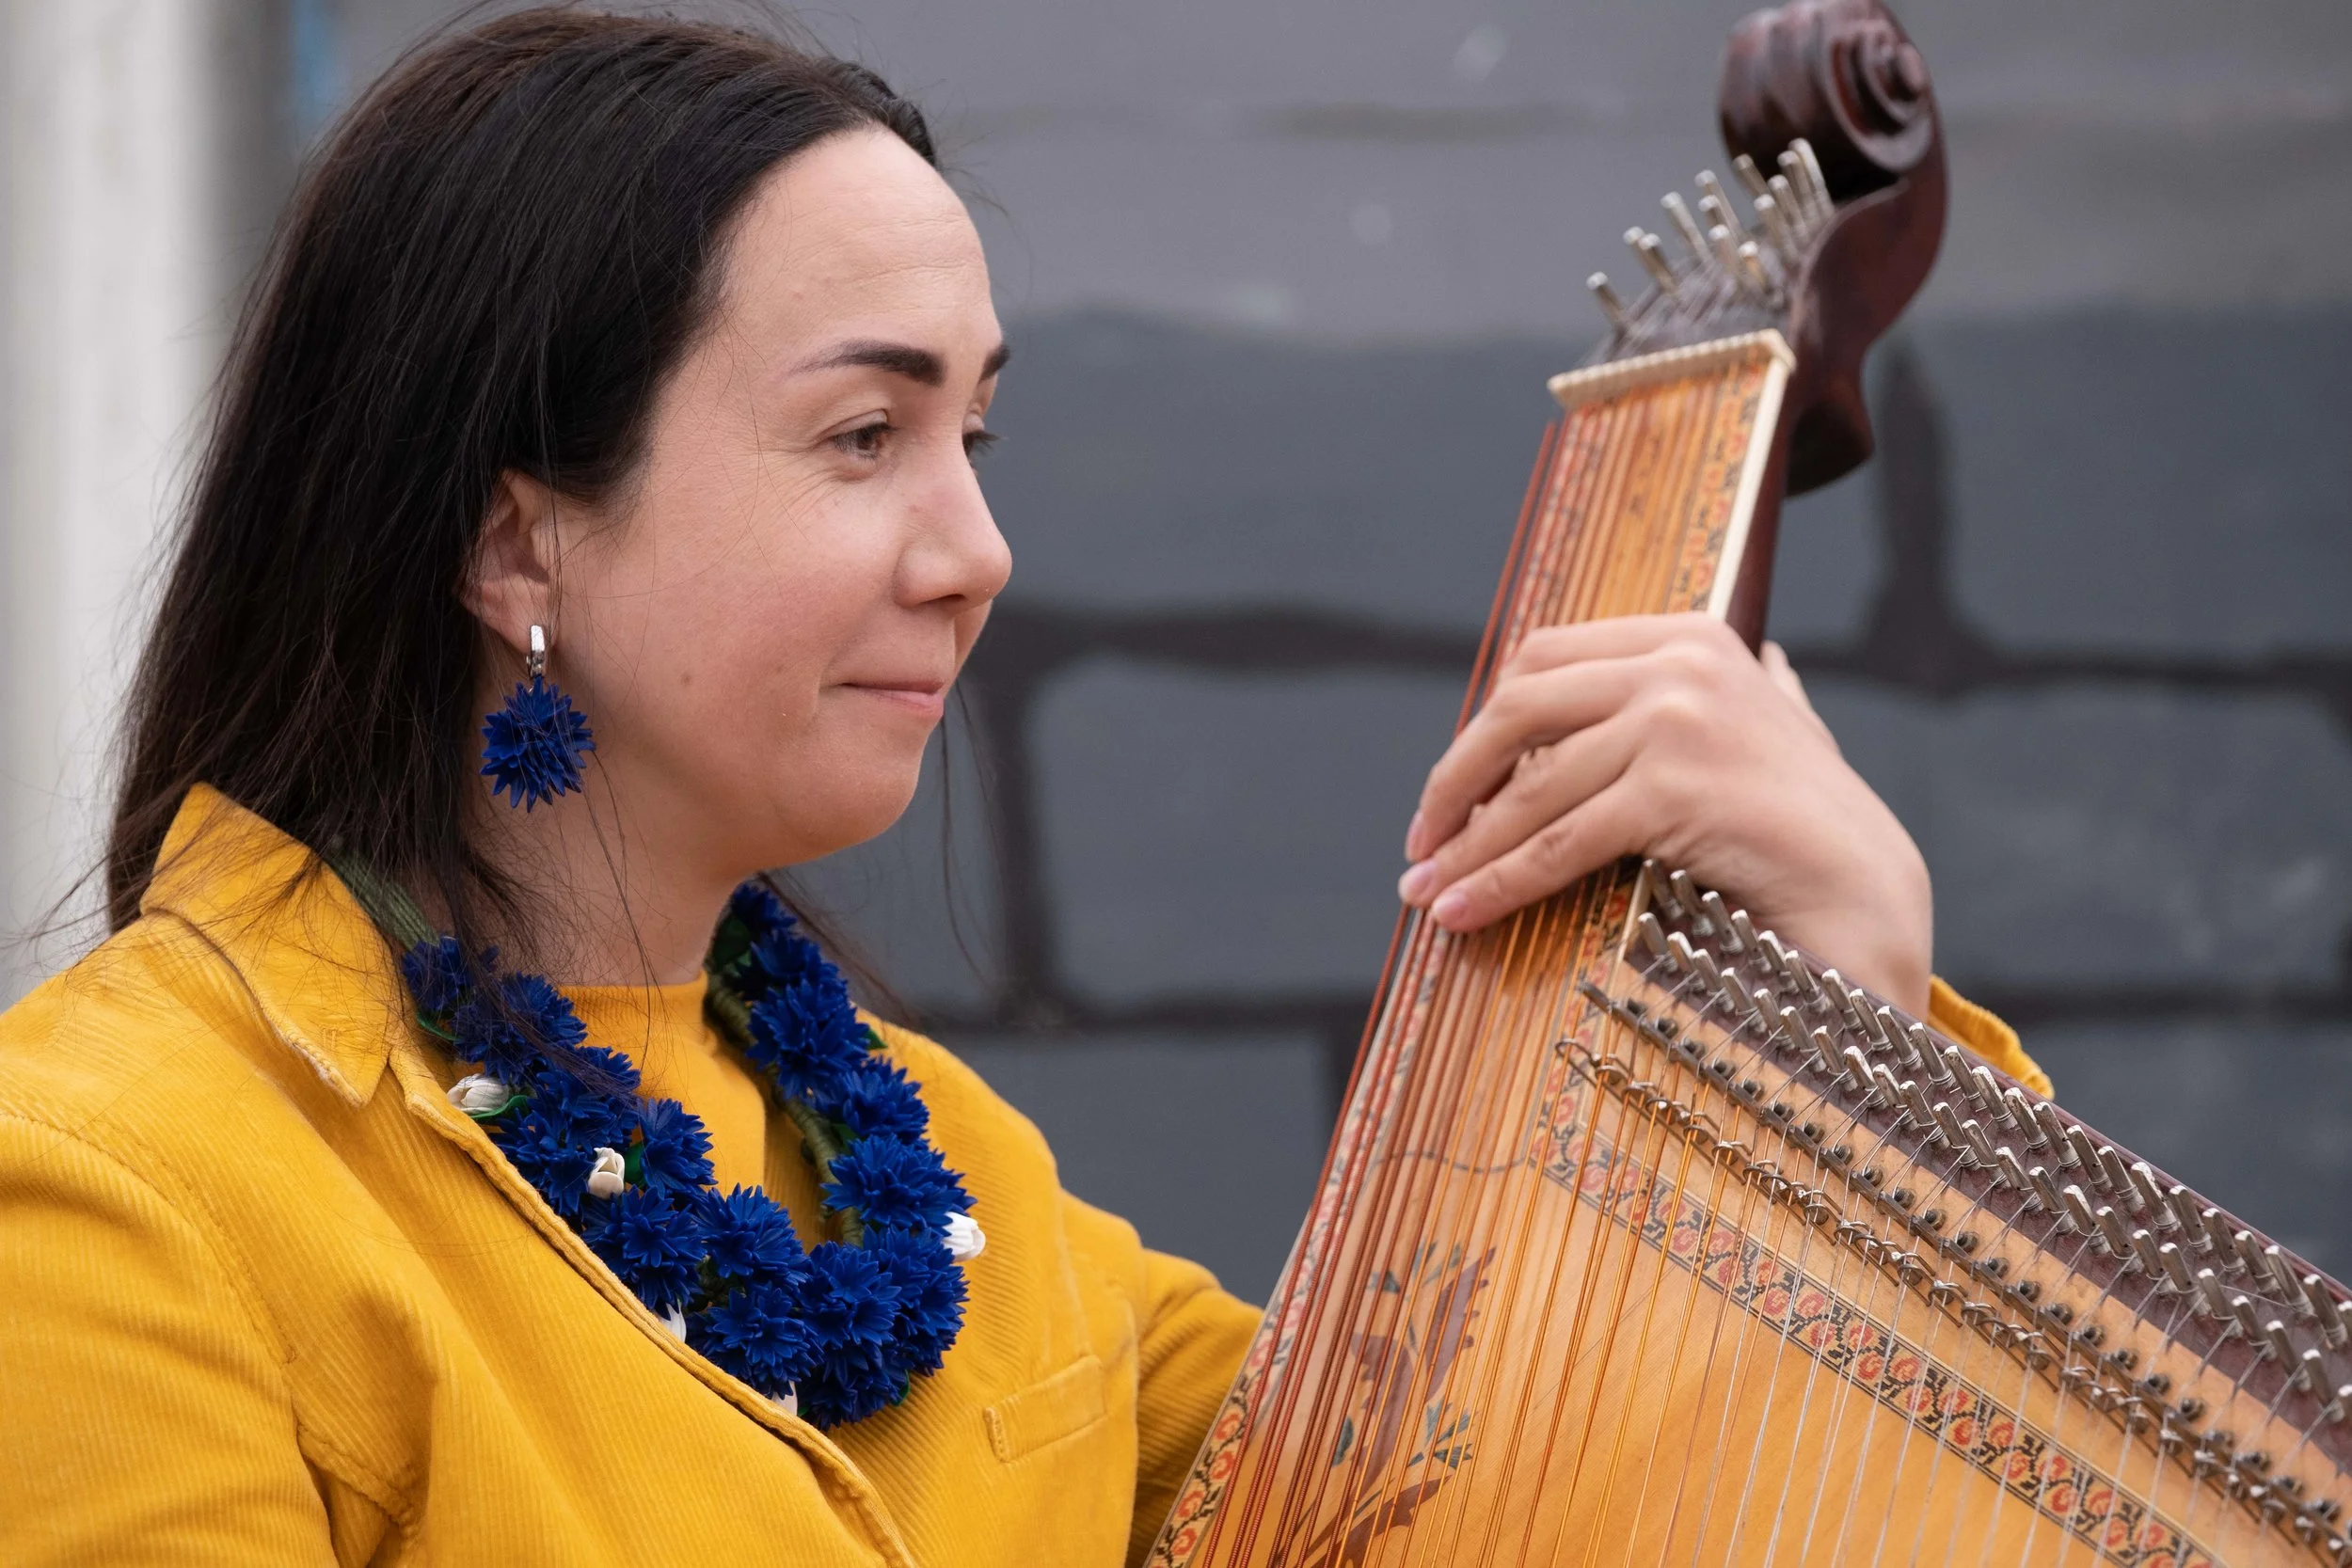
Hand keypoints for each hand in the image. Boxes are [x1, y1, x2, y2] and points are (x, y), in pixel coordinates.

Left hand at [1398, 613, 1932, 1015]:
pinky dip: (1499, 881)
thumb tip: (1639, 671)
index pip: (1543, 660)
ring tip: (1424, 895)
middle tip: (1421, 845)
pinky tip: (1463, 914)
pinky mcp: (1675, 786)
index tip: (1452, 790)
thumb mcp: (1745, 734)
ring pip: (1532, 788)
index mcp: (1688, 635)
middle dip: (1456, 782)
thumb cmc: (1797, 828)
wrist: (1869, 894)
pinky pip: (1558, 840)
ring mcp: (1679, 719)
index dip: (1483, 727)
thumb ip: (1690, 696)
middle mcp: (1682, 662)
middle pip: (1519, 708)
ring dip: (1466, 848)